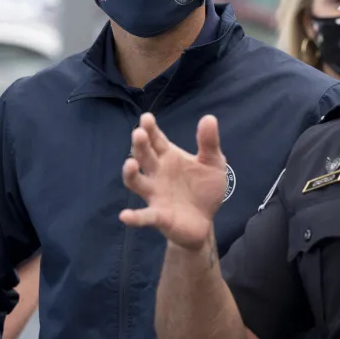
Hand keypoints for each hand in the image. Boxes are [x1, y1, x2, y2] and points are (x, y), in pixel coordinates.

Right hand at [120, 113, 228, 250]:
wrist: (206, 220)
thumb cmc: (204, 189)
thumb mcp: (213, 163)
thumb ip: (209, 143)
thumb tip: (209, 118)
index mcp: (168, 157)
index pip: (156, 140)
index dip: (150, 129)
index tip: (146, 118)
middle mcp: (157, 173)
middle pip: (144, 156)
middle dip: (140, 145)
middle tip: (139, 134)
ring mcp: (155, 194)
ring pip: (136, 182)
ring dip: (131, 173)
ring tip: (131, 164)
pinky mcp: (158, 216)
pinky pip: (144, 216)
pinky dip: (134, 217)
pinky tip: (125, 216)